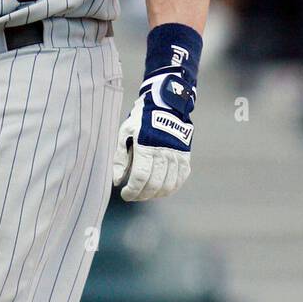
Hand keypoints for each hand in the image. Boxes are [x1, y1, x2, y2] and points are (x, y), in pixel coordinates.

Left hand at [112, 74, 193, 201]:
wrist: (166, 106)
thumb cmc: (141, 120)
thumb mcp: (125, 134)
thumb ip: (120, 158)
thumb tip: (117, 181)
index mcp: (146, 146)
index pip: (140, 177)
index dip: (132, 191)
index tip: (125, 194)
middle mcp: (163, 152)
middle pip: (154, 184)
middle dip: (141, 195)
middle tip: (133, 195)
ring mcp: (177, 155)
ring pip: (168, 185)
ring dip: (155, 194)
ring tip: (145, 193)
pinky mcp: (185, 157)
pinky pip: (180, 179)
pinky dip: (170, 188)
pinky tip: (160, 189)